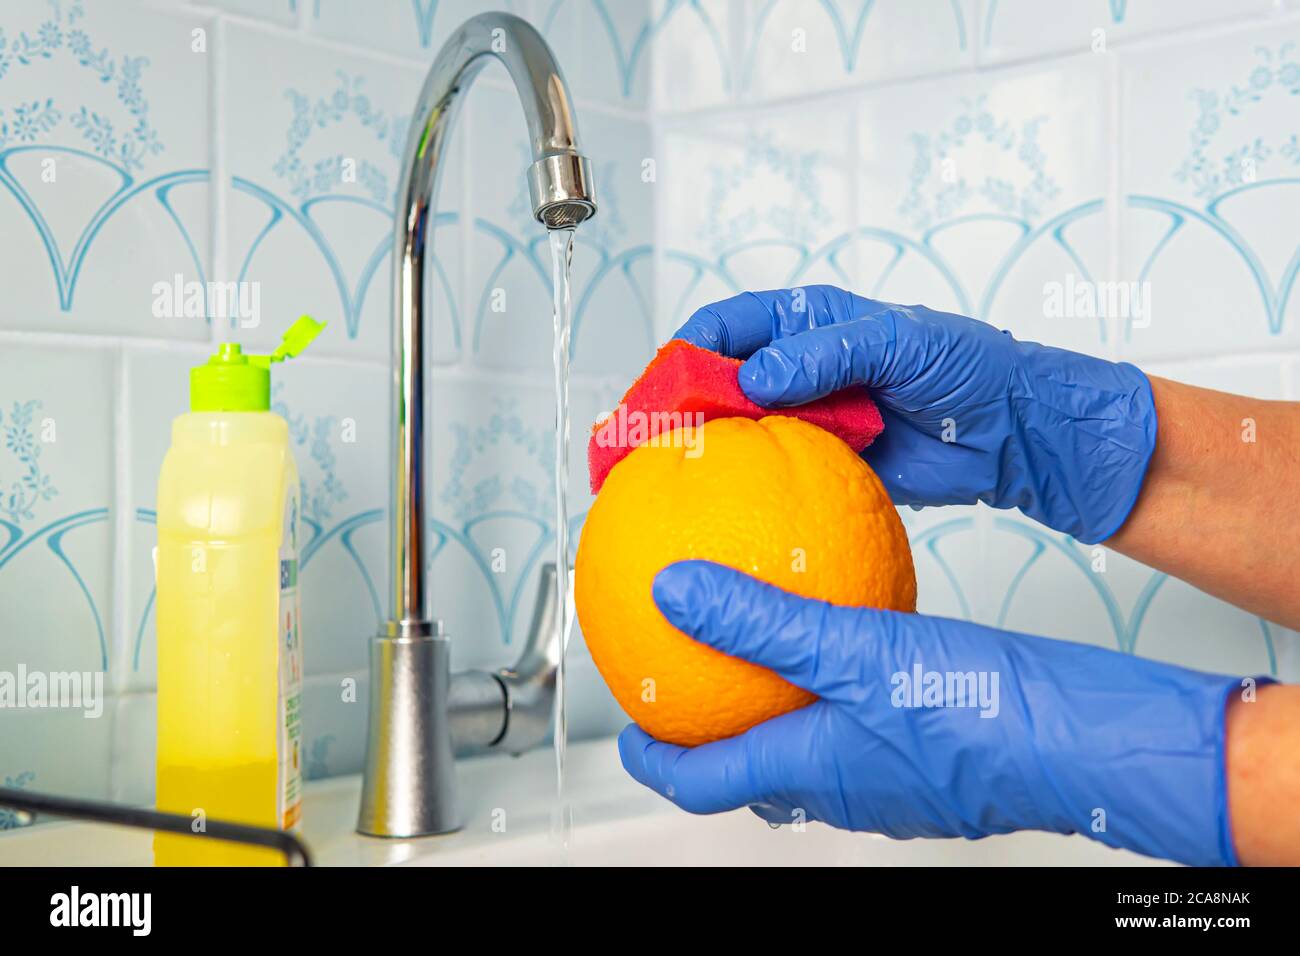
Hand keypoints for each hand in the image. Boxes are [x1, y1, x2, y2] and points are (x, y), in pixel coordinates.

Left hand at [619, 560, 1248, 865]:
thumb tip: (677, 592)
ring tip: (767, 652)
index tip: (630, 732)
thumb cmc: (982, 715)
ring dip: (775, 707)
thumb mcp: (855, 650)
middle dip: (712, 733)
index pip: (706, 783)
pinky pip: (864, 716)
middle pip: (754, 767)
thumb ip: (762, 620)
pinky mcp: (935, 746)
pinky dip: (837, 685)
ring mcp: (892, 772)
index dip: (657, 762)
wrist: (1090, 741)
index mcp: (812, 772)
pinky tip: (855, 630)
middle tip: (690, 686)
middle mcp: (846, 783)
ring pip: (810, 745)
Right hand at [673, 286, 1155, 543]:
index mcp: (805, 322)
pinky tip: (713, 517)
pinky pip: (771, 478)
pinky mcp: (822, 465)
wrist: (1015, 431)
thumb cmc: (968, 365)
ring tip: (653, 489)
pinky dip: (741, 494)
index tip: (655, 392)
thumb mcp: (899, 343)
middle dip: (670, 412)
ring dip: (695, 457)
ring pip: (734, 436)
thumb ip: (828, 352)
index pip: (722, 328)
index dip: (680, 355)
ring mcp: (806, 418)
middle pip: (713, 385)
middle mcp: (795, 367)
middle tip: (633, 449)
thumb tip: (758, 377)